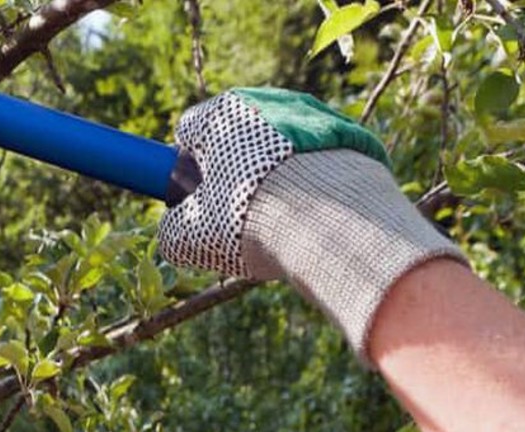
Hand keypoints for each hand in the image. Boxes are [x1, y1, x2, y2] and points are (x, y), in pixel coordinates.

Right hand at [158, 88, 463, 361]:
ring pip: (282, 150)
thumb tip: (177, 231)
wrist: (335, 224)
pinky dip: (315, 185)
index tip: (196, 200)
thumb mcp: (189, 237)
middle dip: (236, 173)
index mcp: (221, 113)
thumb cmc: (249, 223)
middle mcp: (268, 101)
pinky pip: (321, 162)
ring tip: (284, 223)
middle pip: (239, 139)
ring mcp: (314, 115)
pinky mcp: (352, 138)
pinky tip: (317, 217)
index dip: (188, 168)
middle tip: (239, 218)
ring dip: (277, 179)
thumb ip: (172, 229)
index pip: (190, 132)